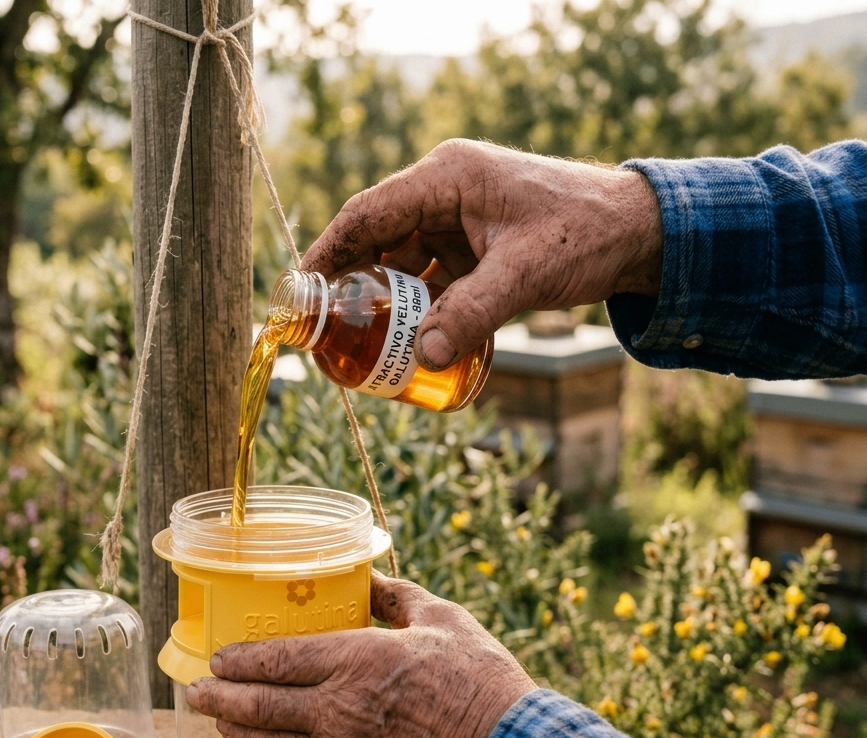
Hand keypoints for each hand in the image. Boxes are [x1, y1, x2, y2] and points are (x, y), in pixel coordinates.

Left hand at [186, 572, 535, 737]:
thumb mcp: (443, 619)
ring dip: (235, 724)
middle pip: (261, 700)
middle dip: (221, 693)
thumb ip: (398, 597)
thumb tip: (371, 579)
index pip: (279, 658)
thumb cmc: (480, 684)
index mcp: (358, 658)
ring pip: (270, 737)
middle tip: (196, 687)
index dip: (240, 659)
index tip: (219, 656)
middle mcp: (339, 705)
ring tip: (214, 714)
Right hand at [300, 139, 663, 369]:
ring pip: (400, 263)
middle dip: (348, 286)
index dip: (327, 253)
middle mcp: (444, 193)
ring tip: (355, 345)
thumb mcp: (528, 273)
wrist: (641, 232)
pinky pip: (429, 278)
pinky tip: (405, 341)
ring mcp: (457, 220)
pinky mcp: (472, 246)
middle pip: (376, 240)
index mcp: (447, 178)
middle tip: (320, 331)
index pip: (367, 214)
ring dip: (382, 303)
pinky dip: (416, 309)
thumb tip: (426, 357)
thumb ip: (475, 312)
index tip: (299, 293)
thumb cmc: (588, 233)